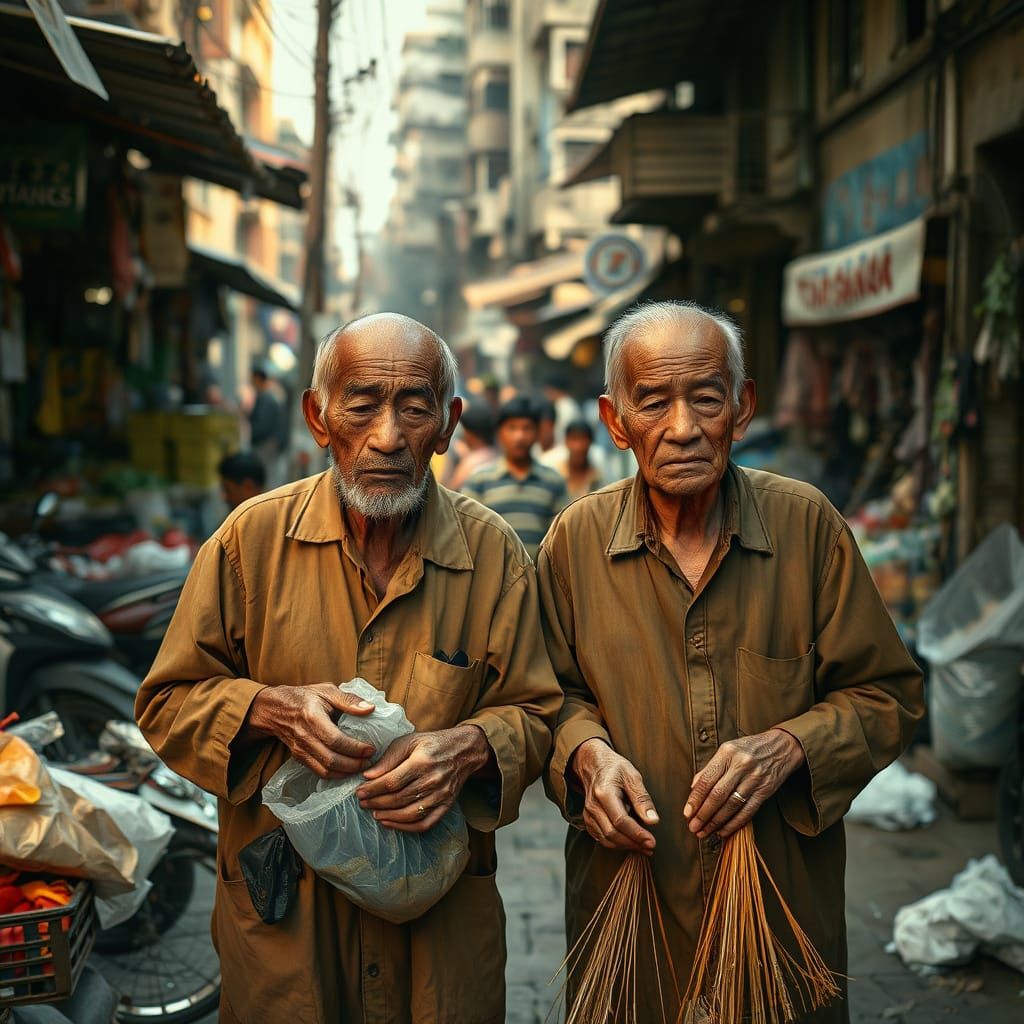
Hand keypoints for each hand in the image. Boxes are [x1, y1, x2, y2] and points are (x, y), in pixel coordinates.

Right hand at [247, 683, 375, 779]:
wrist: (275, 708)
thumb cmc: (304, 697)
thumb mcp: (327, 690)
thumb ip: (349, 700)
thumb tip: (370, 709)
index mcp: (312, 717)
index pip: (335, 740)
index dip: (355, 748)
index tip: (371, 749)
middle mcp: (304, 737)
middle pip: (331, 759)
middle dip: (353, 764)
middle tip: (370, 761)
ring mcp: (300, 750)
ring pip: (325, 770)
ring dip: (346, 773)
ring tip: (362, 767)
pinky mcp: (299, 758)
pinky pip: (319, 772)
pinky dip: (336, 775)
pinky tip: (348, 771)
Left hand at [355, 725, 491, 832]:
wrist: (464, 750)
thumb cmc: (432, 744)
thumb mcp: (409, 741)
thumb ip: (388, 758)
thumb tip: (368, 775)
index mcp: (422, 761)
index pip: (391, 781)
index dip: (372, 789)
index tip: (359, 791)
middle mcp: (433, 780)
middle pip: (398, 799)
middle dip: (376, 802)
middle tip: (362, 802)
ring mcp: (441, 796)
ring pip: (409, 814)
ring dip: (387, 816)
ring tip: (374, 812)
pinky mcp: (446, 806)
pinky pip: (424, 824)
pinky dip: (405, 828)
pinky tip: (390, 822)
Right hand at [570, 739, 658, 855]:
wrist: (594, 765)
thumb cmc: (615, 768)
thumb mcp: (632, 776)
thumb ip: (642, 799)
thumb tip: (653, 821)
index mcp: (604, 793)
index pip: (620, 821)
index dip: (637, 834)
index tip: (652, 842)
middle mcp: (593, 806)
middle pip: (612, 833)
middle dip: (633, 844)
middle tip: (650, 847)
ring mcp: (588, 814)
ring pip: (606, 839)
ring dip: (626, 846)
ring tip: (643, 847)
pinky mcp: (588, 819)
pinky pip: (601, 838)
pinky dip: (616, 844)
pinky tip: (630, 842)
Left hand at [684, 728, 804, 838]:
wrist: (782, 746)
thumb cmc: (749, 748)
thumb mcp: (727, 750)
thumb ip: (710, 768)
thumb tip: (693, 788)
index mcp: (727, 752)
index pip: (707, 780)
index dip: (695, 799)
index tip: (687, 813)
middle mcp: (741, 765)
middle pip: (718, 795)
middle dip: (703, 814)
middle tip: (693, 827)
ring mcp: (754, 778)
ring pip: (731, 805)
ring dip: (716, 822)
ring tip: (705, 832)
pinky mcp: (765, 791)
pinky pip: (748, 811)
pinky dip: (734, 824)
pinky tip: (723, 831)